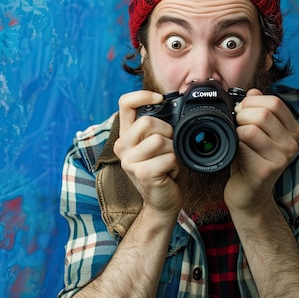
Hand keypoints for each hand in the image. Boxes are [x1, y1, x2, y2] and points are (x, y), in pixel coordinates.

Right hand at [113, 91, 184, 218]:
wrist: (163, 202)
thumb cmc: (163, 170)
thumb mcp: (156, 145)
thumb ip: (156, 126)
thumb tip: (170, 107)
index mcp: (126, 135)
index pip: (125, 103)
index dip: (142, 95)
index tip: (159, 99)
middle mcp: (122, 146)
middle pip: (148, 122)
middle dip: (168, 132)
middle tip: (169, 148)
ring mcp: (129, 161)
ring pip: (160, 140)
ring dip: (172, 151)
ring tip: (168, 163)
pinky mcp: (141, 173)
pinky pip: (169, 158)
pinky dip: (175, 165)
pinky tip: (168, 173)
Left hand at [224, 89, 298, 215]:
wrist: (248, 194)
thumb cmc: (250, 160)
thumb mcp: (255, 130)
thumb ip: (257, 109)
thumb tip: (252, 91)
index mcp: (293, 130)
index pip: (275, 102)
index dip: (253, 101)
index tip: (242, 111)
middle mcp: (292, 143)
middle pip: (264, 112)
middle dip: (242, 114)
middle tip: (236, 124)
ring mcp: (282, 157)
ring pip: (253, 126)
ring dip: (237, 128)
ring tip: (237, 138)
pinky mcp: (268, 168)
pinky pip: (246, 142)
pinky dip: (235, 142)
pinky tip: (237, 151)